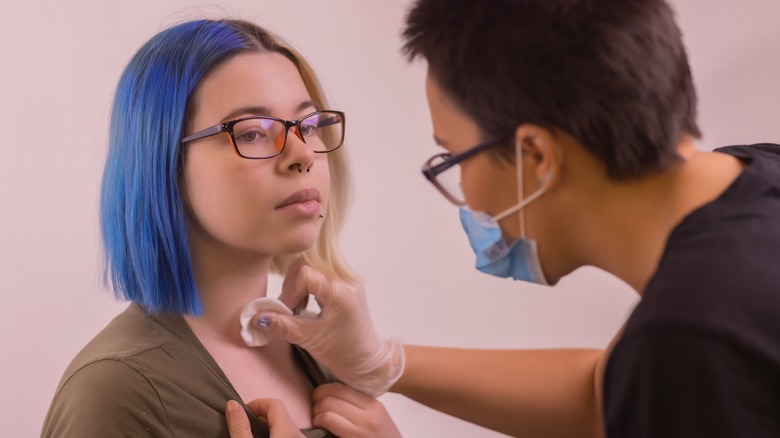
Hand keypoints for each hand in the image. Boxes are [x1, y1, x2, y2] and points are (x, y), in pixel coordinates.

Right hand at [226, 399, 303, 437]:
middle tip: (243, 426)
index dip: (256, 404)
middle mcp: (299, 436)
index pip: (275, 404)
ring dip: (266, 428)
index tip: (242, 413)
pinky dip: (274, 435)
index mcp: (289, 433)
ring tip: (250, 436)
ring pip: (284, 427)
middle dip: (260, 417)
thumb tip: (232, 405)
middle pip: (280, 415)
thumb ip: (240, 428)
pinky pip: (288, 436)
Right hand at [251, 258, 403, 396]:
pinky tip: (306, 303)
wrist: (366, 361)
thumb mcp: (310, 339)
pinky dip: (308, 285)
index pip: (305, 274)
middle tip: (290, 308)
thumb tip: (257, 318)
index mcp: (341, 292)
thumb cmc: (344, 353)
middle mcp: (347, 280)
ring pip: (313, 265)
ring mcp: (348, 280)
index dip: (290, 291)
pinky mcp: (345, 284)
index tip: (286, 311)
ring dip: (298, 283)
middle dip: (292, 284)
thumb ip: (283, 325)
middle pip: (307, 264)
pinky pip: (321, 273)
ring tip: (298, 307)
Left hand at [312, 383, 401, 437]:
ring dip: (316, 412)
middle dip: (316, 400)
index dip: (323, 390)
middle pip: (332, 395)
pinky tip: (319, 427)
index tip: (318, 397)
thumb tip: (334, 395)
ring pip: (328, 406)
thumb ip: (360, 407)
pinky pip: (329, 421)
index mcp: (374, 405)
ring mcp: (362, 427)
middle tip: (314, 408)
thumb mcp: (377, 420)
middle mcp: (370, 413)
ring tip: (316, 419)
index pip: (341, 386)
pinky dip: (318, 421)